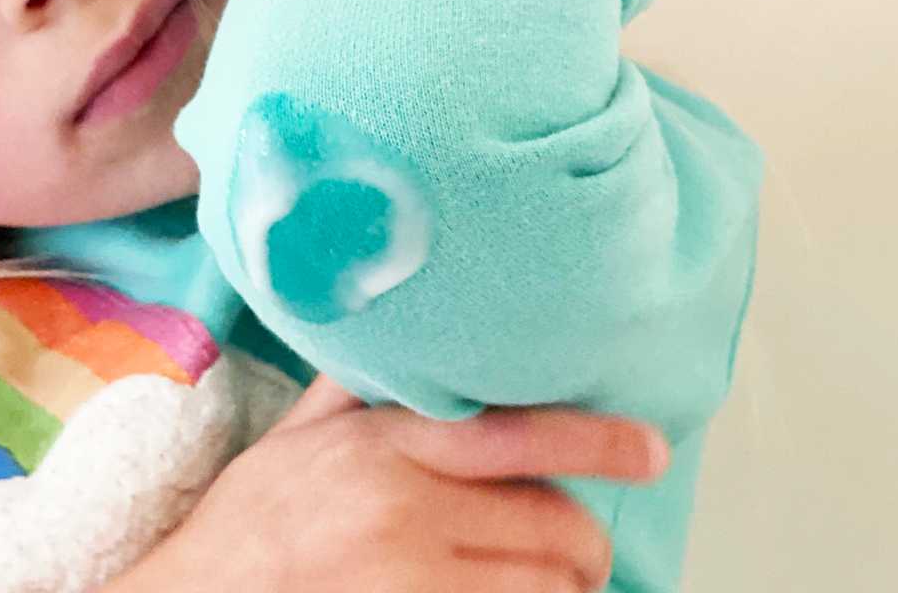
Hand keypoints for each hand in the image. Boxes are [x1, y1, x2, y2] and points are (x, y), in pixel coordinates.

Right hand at [129, 373, 667, 591]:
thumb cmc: (247, 528)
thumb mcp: (295, 439)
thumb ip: (360, 388)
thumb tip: (409, 331)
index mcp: (382, 445)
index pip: (515, 433)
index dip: (597, 442)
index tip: (650, 449)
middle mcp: (402, 509)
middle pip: (553, 527)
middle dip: (584, 547)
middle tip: (584, 553)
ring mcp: (409, 582)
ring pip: (544, 590)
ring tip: (554, 588)